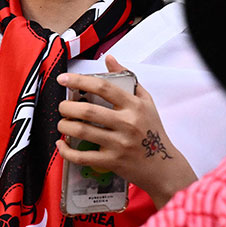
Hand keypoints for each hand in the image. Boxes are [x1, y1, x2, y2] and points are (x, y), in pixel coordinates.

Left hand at [56, 56, 195, 208]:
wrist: (163, 167)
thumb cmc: (153, 131)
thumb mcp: (146, 101)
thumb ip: (127, 78)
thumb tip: (110, 59)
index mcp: (134, 106)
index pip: (103, 87)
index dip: (80, 81)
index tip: (64, 79)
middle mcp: (126, 124)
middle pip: (88, 111)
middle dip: (67, 107)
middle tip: (62, 106)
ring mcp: (119, 144)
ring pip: (83, 132)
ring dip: (65, 126)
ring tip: (62, 122)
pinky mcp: (112, 162)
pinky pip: (83, 157)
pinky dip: (67, 151)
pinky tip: (62, 144)